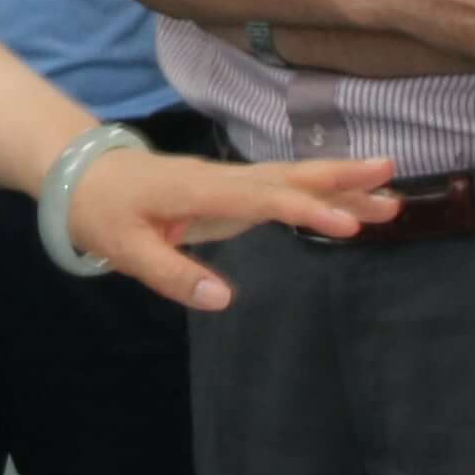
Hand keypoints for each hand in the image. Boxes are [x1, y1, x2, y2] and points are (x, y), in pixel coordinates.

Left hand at [63, 145, 395, 313]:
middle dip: (341, 177)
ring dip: (340, 187)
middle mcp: (223, 180)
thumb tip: (223, 300)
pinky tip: (349, 204)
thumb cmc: (102, 212)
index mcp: (200, 192)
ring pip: (293, 181)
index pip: (262, 199)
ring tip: (390, 198)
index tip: (347, 225)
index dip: (306, 211)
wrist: (83, 175)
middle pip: (290, 177)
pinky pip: (283, 190)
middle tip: (391, 177)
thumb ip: (172, 275)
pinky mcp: (233, 192)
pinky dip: (319, 194)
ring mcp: (230, 183)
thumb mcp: (125, 251)